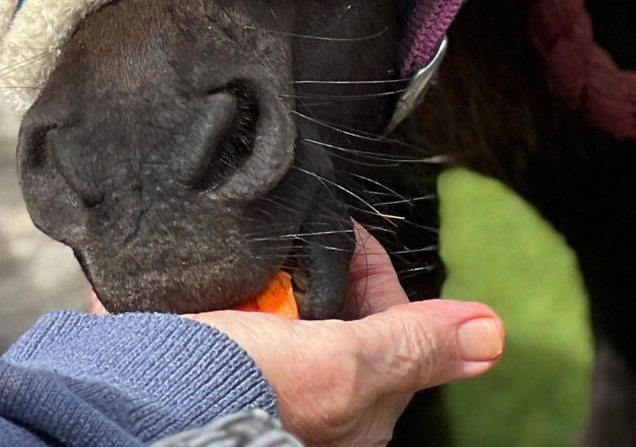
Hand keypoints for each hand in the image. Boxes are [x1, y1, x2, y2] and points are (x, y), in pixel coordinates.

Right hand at [192, 227, 503, 446]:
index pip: (388, 316)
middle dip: (319, 268)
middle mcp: (315, 386)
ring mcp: (265, 365)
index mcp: (357, 403)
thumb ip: (413, 343)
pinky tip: (223, 268)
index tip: (343, 232)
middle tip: (293, 248)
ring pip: (288, 297)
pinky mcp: (218, 345)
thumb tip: (491, 333)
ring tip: (257, 257)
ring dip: (275, 271)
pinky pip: (237, 298)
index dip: (372, 268)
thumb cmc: (242, 388)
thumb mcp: (343, 364)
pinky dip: (233, 279)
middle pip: (339, 304)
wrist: (144, 387)